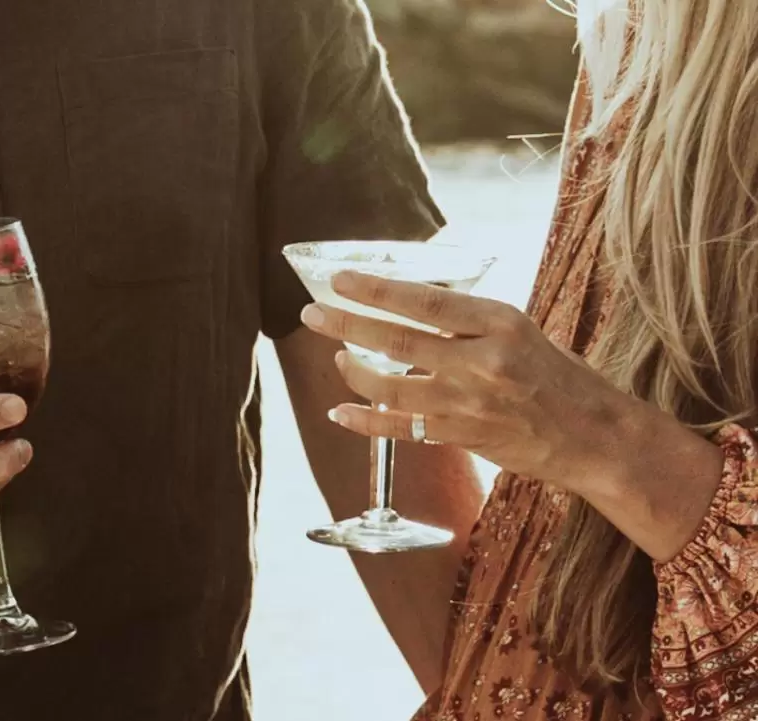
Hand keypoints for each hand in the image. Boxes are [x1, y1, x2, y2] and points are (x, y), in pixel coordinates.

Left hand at [298, 271, 645, 489]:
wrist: (593, 436)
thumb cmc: (557, 378)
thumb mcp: (518, 331)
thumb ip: (466, 323)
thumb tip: (407, 310)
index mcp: (498, 323)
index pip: (424, 301)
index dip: (376, 290)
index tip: (340, 280)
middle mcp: (480, 361)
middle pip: (396, 341)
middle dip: (346, 325)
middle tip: (312, 314)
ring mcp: (467, 403)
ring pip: (390, 386)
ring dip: (352, 372)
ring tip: (335, 358)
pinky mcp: (460, 437)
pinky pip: (398, 428)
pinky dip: (364, 421)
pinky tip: (339, 412)